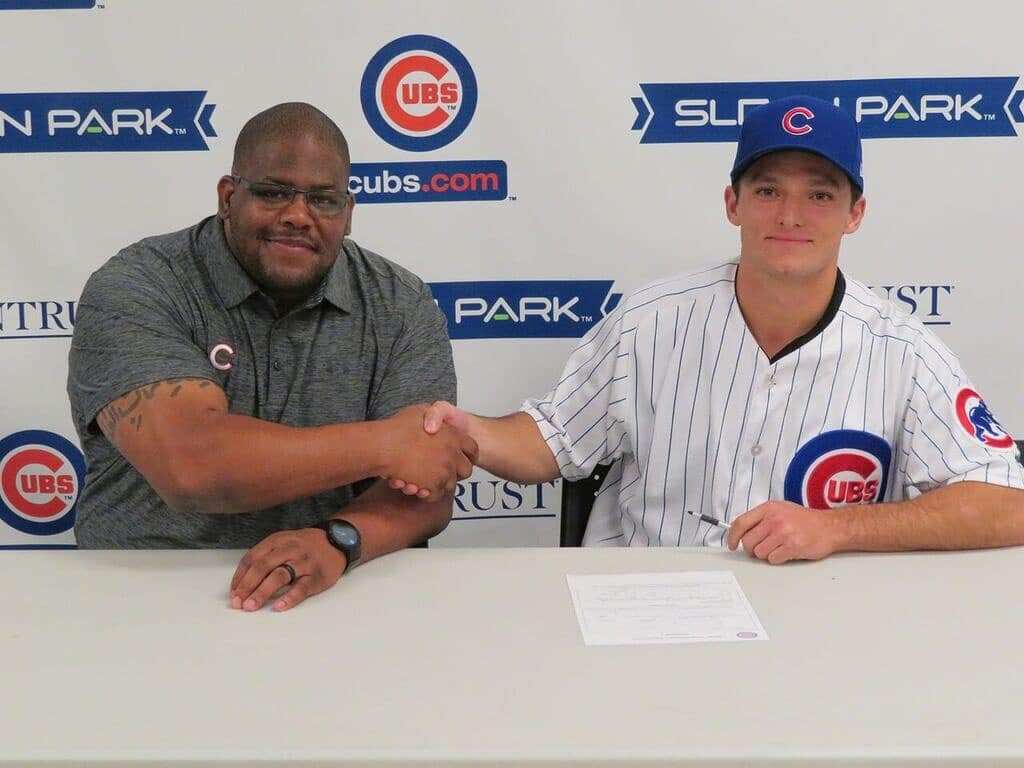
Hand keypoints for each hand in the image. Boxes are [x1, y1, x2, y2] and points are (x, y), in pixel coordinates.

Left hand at [229, 528, 345, 611]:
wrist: (338, 541)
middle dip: (247, 585)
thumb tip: (242, 584)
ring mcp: (304, 562)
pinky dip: (289, 598)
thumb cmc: (304, 546)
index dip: (240, 577)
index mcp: (277, 541)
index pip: (252, 558)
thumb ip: (264, 558)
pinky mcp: (317, 576)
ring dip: (262, 592)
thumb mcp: (283, 542)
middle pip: (263, 566)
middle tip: (237, 602)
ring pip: (280, 576)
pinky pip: (302, 587)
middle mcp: (289, 549)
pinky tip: (278, 607)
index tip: (233, 593)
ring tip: (251, 606)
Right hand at [378, 404, 477, 500]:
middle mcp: (452, 454)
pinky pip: (436, 495)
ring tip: (424, 479)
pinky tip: (417, 488)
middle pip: (466, 470)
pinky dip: (428, 494)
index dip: (468, 455)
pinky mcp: (433, 486)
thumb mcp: (421, 411)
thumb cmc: (397, 428)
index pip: (473, 449)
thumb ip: (435, 416)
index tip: (463, 459)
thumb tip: (437, 423)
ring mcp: (444, 471)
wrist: (383, 446)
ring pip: (450, 484)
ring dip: (440, 484)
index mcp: (454, 436)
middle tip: (443, 472)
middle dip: (457, 473)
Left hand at [726, 501, 841, 564]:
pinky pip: (773, 559)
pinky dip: (778, 559)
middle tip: (762, 549)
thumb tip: (740, 533)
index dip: (732, 536)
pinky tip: (787, 552)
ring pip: (759, 553)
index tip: (732, 545)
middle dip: (752, 549)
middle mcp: (774, 519)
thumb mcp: (780, 510)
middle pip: (748, 542)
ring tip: (779, 548)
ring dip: (766, 554)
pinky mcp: (792, 546)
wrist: (830, 527)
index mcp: (768, 508)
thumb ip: (761, 519)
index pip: (741, 523)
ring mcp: (783, 533)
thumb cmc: (804, 520)